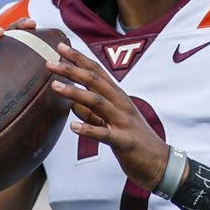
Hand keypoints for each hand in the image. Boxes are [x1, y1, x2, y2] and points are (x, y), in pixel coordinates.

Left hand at [46, 43, 169, 190]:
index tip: (60, 46)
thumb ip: (93, 113)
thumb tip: (71, 104)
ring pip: (98, 102)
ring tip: (55, 86)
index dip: (79, 58)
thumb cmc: (134, 140)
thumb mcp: (112, 122)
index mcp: (118, 97)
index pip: (96, 71)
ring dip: (75, 93)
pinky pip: (105, 134)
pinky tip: (73, 127)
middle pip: (95, 81)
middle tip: (50, 62)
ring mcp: (123, 122)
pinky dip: (89, 129)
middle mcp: (121, 104)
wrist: (160, 162)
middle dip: (72, 70)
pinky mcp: (124, 141)